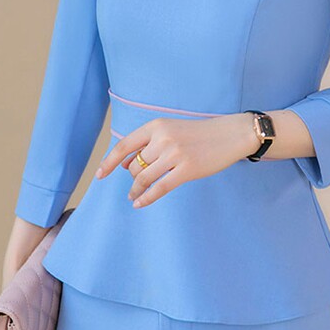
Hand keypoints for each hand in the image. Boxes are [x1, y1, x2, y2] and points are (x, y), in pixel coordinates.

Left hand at [95, 113, 257, 208]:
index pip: (125, 145)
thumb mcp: (171, 130)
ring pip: (144, 178)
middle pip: (135, 166)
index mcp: (157, 126)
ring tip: (134, 197)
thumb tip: (123, 165)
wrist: (229, 134)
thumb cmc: (198, 134)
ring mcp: (175, 155)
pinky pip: (159, 188)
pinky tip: (139, 204)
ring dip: (136, 190)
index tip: (99, 175)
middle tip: (135, 185)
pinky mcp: (187, 170)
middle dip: (132, 178)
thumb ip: (148, 144)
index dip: (109, 162)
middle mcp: (163, 139)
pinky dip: (146, 198)